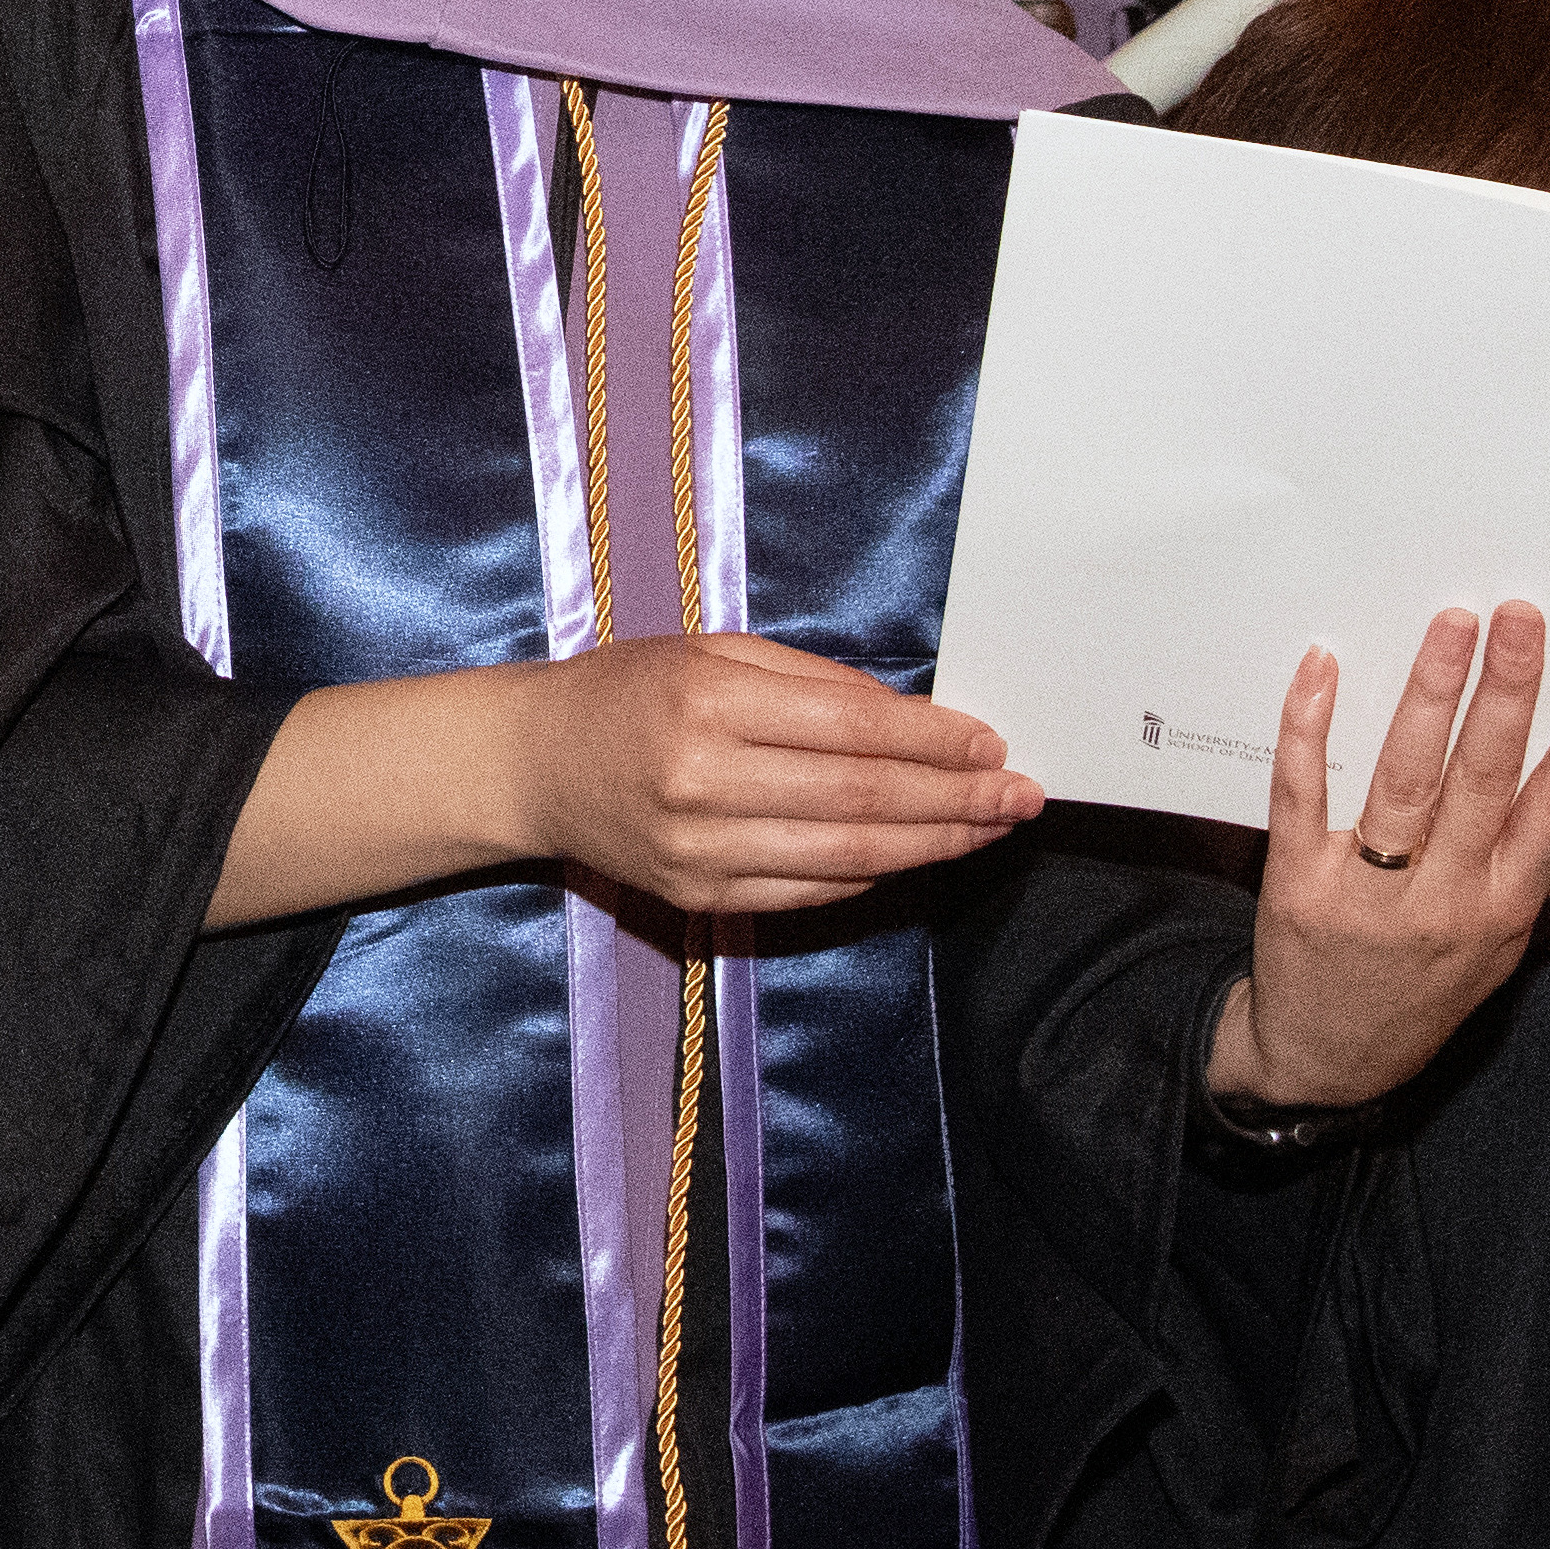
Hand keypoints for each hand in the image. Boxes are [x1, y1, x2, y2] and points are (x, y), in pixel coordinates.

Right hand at [486, 633, 1040, 919]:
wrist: (531, 762)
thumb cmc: (628, 691)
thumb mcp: (712, 652)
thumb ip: (811, 683)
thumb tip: (916, 720)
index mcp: (706, 703)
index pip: (850, 728)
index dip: (933, 741)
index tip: (991, 745)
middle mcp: (701, 780)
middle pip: (860, 800)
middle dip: (954, 800)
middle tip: (1018, 798)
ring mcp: (698, 849)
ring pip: (846, 858)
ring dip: (931, 846)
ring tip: (986, 831)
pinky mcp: (695, 895)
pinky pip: (806, 893)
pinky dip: (871, 878)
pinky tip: (912, 856)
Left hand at [1209, 604, 1549, 1113]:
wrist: (1327, 1063)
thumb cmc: (1422, 989)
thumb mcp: (1499, 944)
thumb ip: (1522, 863)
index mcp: (1507, 908)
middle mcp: (1446, 898)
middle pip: (1484, 781)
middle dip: (1509, 693)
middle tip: (1522, 616)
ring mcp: (1368, 892)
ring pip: (1405, 779)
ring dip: (1428, 695)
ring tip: (1452, 626)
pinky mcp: (1296, 885)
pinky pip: (1302, 795)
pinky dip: (1310, 728)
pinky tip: (1322, 669)